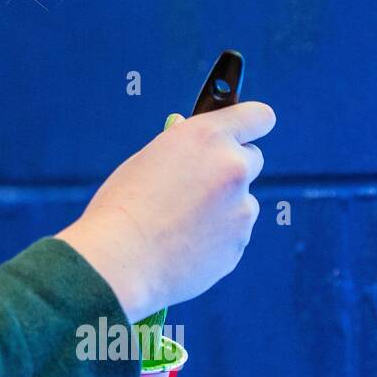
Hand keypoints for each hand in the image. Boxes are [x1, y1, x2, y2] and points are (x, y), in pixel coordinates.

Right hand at [56, 102, 275, 322]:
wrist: (119, 260)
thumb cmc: (122, 208)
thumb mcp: (146, 161)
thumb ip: (180, 148)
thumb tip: (194, 141)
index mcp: (205, 136)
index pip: (257, 116)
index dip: (250, 123)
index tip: (244, 131)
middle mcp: (231, 166)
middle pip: (252, 158)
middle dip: (231, 167)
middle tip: (198, 183)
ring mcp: (241, 206)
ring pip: (241, 200)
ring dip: (221, 206)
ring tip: (177, 223)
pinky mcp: (240, 241)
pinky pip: (233, 233)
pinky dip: (215, 237)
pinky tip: (181, 243)